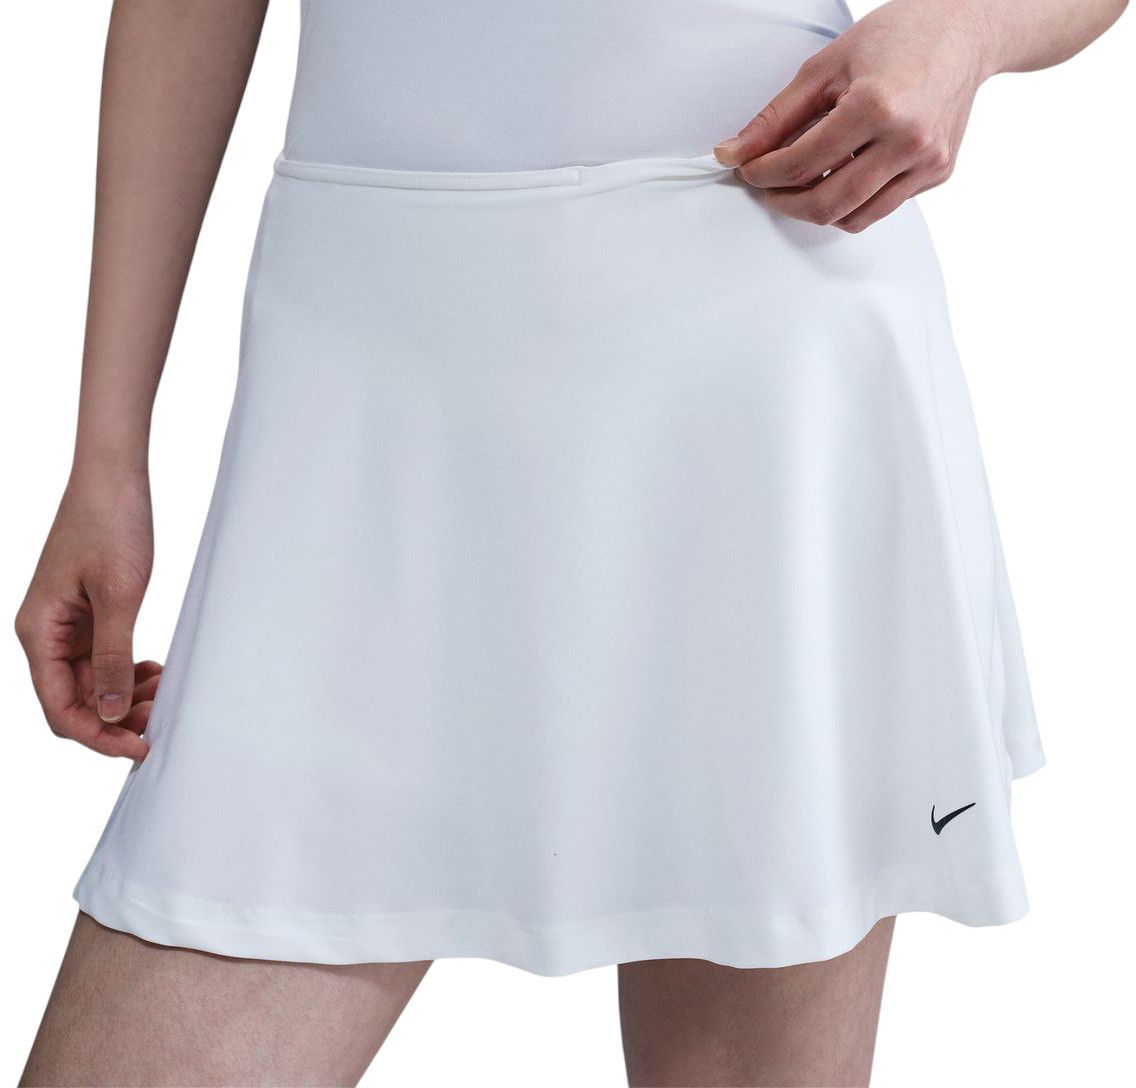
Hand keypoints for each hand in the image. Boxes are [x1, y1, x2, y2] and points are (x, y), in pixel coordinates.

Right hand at [15, 466, 159, 758]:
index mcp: (40, 632)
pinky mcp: (87, 613)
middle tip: (161, 721)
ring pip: (93, 682)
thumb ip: (113, 657)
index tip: (139, 748)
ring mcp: (66, 624)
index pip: (60, 707)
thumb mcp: (119, 595)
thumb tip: (111, 713)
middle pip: (75, 701)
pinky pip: (103, 659)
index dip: (97, 736)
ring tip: (164, 694)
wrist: (114, 478)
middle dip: (116, 719)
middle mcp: (45, 633)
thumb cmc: (111, 525)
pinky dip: (128, 672)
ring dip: (126, 697)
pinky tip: (155, 673)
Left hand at [714, 0, 992, 231]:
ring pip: (854, 217)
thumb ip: (775, 117)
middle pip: (827, 203)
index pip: (801, 163)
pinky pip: (881, 207)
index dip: (763, 172)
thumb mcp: (825, 67)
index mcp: (877, 107)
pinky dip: (851, 201)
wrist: (965, 29)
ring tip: (798, 185)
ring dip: (816, 210)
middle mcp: (908, 140)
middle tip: (767, 188)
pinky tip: (839, 175)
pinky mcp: (938, 173)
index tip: (746, 169)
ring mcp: (927, 162)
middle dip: (785, 203)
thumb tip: (734, 152)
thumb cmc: (899, 36)